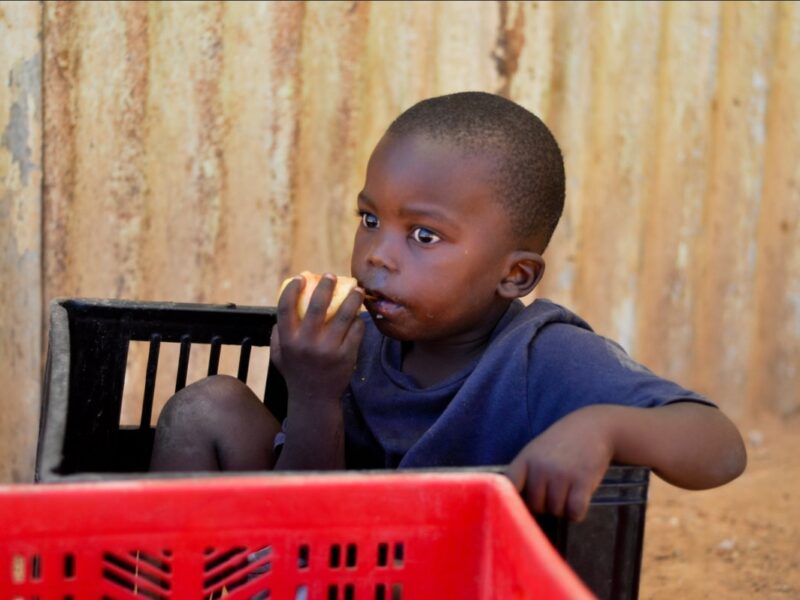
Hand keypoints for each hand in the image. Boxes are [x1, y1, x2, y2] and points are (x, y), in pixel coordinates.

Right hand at [271, 273, 364, 403]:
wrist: (315, 399)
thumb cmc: (296, 373)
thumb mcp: (279, 355)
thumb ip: (278, 334)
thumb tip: (284, 309)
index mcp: (288, 340)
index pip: (286, 307)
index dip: (292, 290)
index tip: (300, 278)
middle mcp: (307, 343)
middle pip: (317, 305)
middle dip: (326, 286)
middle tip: (332, 276)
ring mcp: (329, 349)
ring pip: (344, 315)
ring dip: (352, 298)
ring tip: (356, 290)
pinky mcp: (347, 355)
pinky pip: (356, 330)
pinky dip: (359, 320)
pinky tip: (359, 316)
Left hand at [505, 406, 613, 521]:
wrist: (593, 428)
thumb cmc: (562, 443)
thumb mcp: (536, 451)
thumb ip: (525, 473)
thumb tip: (515, 505)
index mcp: (526, 459)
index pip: (510, 487)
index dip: (515, 500)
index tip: (524, 504)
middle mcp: (541, 467)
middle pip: (535, 506)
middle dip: (545, 506)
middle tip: (554, 493)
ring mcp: (562, 475)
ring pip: (555, 511)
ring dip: (562, 509)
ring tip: (567, 492)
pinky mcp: (583, 482)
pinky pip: (574, 513)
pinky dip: (576, 513)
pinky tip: (578, 499)